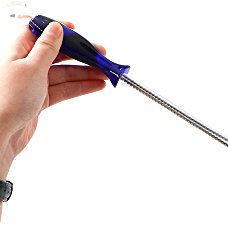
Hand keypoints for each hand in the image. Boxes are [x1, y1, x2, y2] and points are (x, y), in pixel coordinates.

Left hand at [0, 21, 107, 179]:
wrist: (3, 131)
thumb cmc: (8, 99)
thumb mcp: (32, 67)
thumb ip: (47, 48)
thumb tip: (56, 28)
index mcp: (20, 50)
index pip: (42, 33)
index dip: (60, 30)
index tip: (78, 31)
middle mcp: (27, 64)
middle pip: (58, 54)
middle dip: (81, 55)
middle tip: (101, 57)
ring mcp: (35, 82)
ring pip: (65, 74)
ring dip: (86, 73)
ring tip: (105, 74)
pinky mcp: (42, 99)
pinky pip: (65, 89)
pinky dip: (81, 87)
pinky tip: (95, 85)